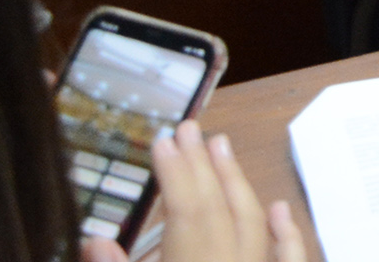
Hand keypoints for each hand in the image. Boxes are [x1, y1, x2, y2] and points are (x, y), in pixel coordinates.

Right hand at [80, 123, 306, 261]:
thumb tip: (93, 240)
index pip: (188, 213)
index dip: (176, 175)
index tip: (163, 141)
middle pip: (218, 211)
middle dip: (202, 167)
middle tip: (188, 128)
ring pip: (251, 225)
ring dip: (236, 183)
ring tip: (220, 145)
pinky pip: (286, 260)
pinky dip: (285, 234)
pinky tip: (279, 207)